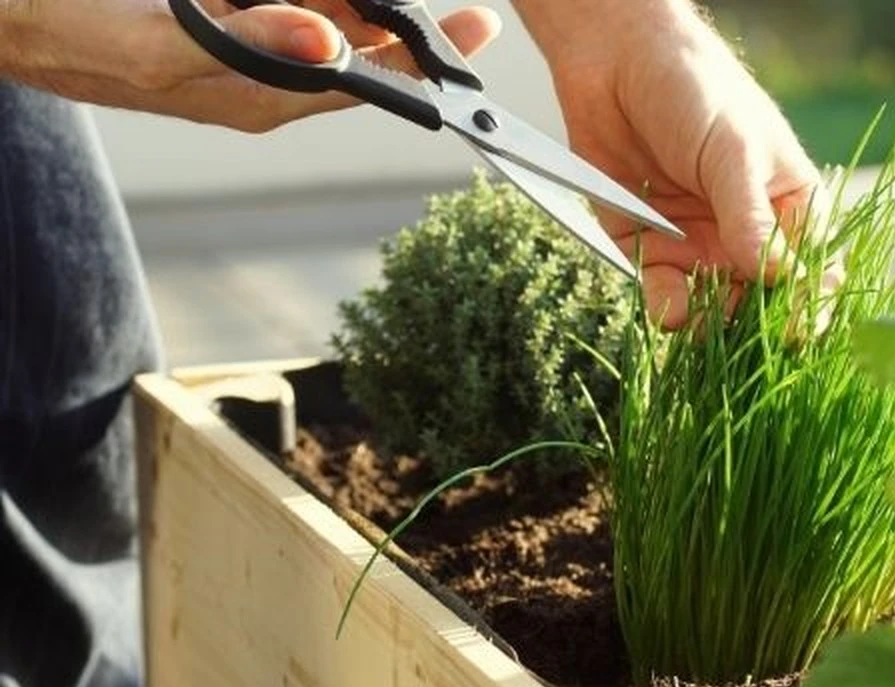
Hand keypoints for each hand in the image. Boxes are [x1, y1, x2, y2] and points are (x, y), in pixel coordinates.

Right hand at [0, 0, 499, 131]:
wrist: (11, 20)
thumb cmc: (73, 34)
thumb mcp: (160, 43)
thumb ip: (248, 43)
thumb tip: (331, 45)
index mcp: (259, 97)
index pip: (364, 86)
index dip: (424, 66)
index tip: (477, 34)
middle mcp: (260, 81)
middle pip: (357, 58)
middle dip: (412, 32)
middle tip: (471, 14)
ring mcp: (241, 53)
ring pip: (326, 29)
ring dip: (366, 10)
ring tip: (420, 7)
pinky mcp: (219, 27)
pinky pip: (285, 12)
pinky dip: (317, 2)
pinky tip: (340, 2)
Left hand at [516, 1, 836, 328]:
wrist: (614, 64)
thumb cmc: (694, 91)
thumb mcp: (733, 151)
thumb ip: (750, 217)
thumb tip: (778, 277)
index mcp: (788, 207)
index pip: (814, 268)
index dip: (811, 303)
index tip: (800, 328)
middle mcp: (747, 236)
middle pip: (764, 301)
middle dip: (757, 325)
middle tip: (747, 339)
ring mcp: (699, 247)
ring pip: (715, 309)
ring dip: (712, 323)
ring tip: (705, 321)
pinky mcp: (649, 252)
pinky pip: (663, 295)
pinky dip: (667, 309)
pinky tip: (670, 310)